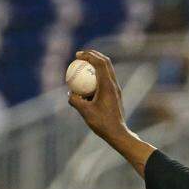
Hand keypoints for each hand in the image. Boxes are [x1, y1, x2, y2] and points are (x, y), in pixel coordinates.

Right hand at [66, 49, 156, 176]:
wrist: (118, 133)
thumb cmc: (102, 123)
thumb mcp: (84, 112)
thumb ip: (75, 100)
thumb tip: (70, 93)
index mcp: (108, 86)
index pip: (100, 63)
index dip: (89, 55)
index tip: (77, 55)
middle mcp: (114, 85)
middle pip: (106, 62)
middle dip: (93, 55)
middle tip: (80, 55)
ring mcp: (116, 89)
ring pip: (107, 70)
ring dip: (96, 64)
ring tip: (83, 65)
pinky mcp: (115, 94)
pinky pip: (106, 79)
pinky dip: (97, 75)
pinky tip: (86, 82)